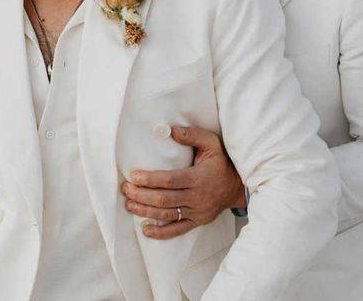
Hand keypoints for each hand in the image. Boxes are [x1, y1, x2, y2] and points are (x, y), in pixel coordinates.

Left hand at [121, 125, 244, 239]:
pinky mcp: (196, 221)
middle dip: (142, 195)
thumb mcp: (211, 144)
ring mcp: (196, 212)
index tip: (134, 176)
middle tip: (125, 189)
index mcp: (198, 178)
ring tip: (129, 205)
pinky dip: (161, 233)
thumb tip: (171, 130)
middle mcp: (196, 197)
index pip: (170, 180)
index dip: (151, 179)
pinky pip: (177, 230)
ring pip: (167, 215)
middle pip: (164, 199)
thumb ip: (193, 135)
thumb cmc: (220, 163)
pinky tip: (146, 230)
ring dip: (145, 211)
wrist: (236, 187)